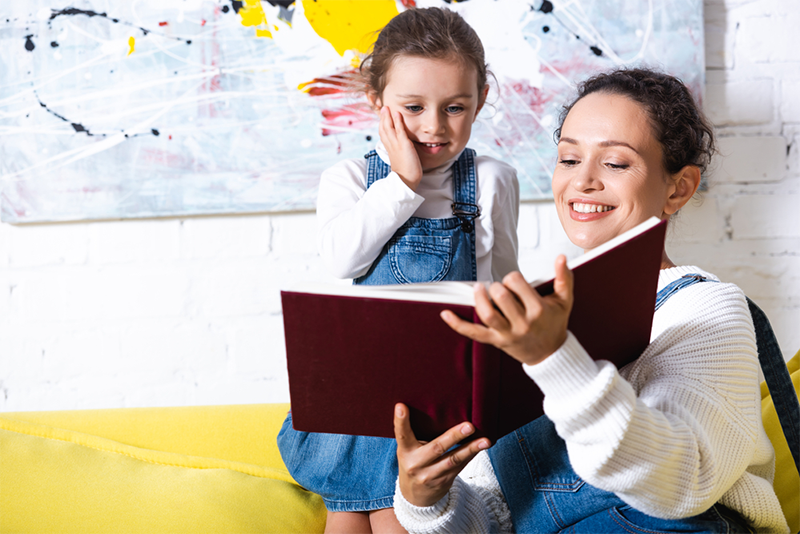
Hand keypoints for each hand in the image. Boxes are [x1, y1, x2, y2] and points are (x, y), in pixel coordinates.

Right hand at [379, 106, 422, 190]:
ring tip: (387, 108)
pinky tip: (397, 113)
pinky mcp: (403, 145)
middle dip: (383, 118)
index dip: (382, 125)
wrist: (405, 180)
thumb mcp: (401, 160)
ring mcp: (396, 145)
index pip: (383, 135)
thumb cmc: (405, 173)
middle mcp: (391, 146)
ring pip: (389, 127)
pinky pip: (399, 130)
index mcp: (389, 149)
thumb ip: (400, 153)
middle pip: (383, 129)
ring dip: (387, 116)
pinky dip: (397, 121)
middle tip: (383, 108)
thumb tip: (404, 149)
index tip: (383, 118)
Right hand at [394, 403, 489, 507]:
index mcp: (405, 451)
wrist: (414, 496)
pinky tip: (481, 447)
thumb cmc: (413, 461)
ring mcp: (430, 475)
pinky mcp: (444, 481)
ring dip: (471, 449)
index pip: (401, 434)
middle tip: (469, 426)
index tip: (401, 406)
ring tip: (485, 441)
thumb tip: (438, 410)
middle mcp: (416, 464)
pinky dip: (471, 455)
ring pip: (453, 460)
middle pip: (437, 448)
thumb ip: (416, 435)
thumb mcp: (408, 450)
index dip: (401, 421)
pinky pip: (460, 466)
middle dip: (454, 436)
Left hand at [441, 256, 573, 365]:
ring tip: (479, 289)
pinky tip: (446, 314)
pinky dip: (458, 324)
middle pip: (501, 298)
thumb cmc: (554, 324)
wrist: (551, 354)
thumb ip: (564, 278)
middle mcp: (522, 323)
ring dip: (479, 298)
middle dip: (497, 286)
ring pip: (487, 315)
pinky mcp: (496, 341)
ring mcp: (508, 334)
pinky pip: (474, 333)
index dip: (513, 278)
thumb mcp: (565, 301)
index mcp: (538, 310)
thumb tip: (561, 258)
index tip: (514, 281)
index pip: (517, 284)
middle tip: (497, 286)